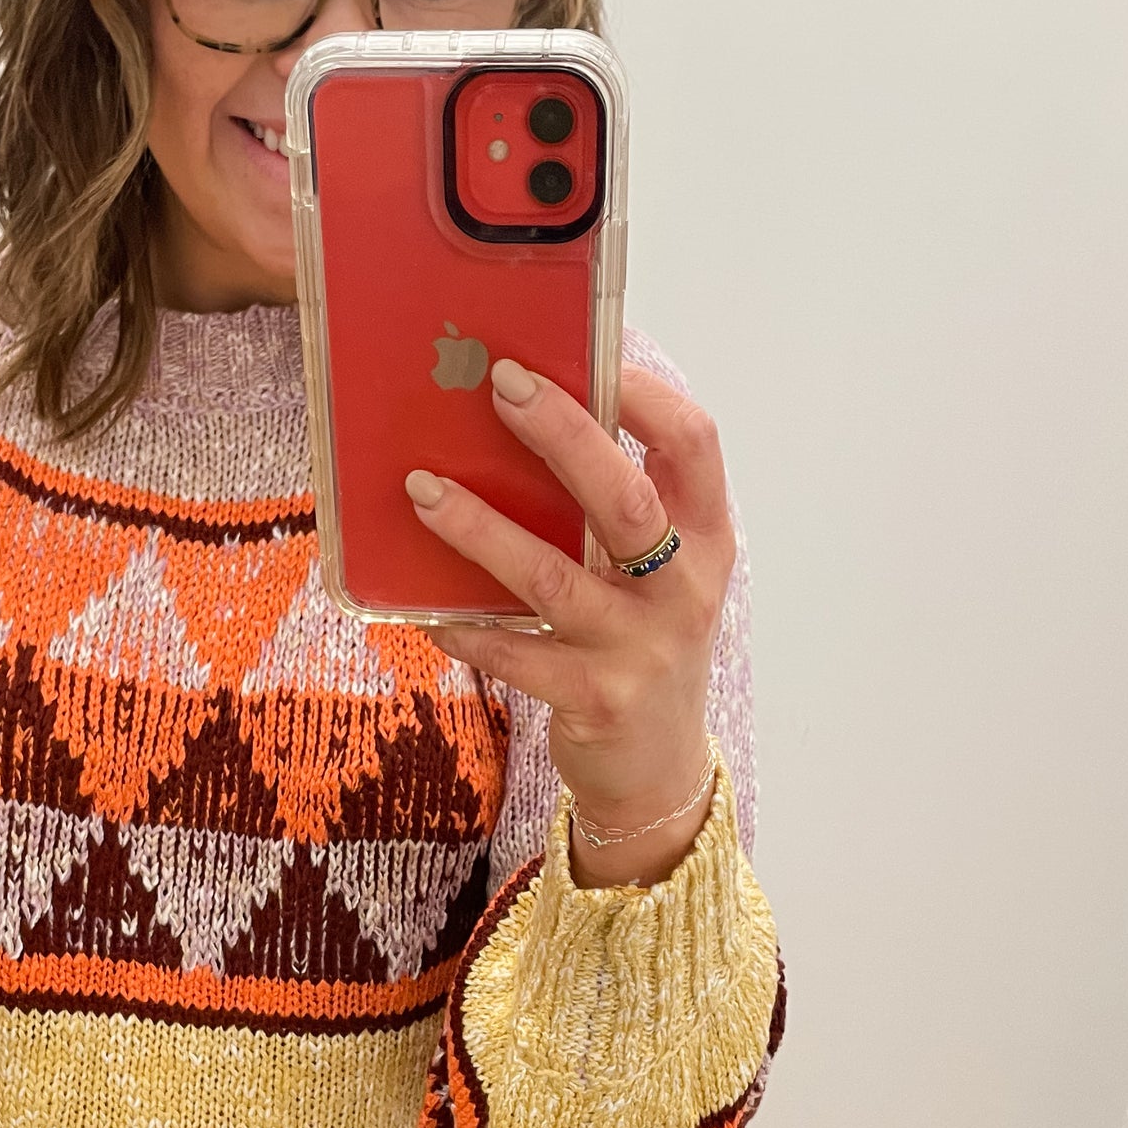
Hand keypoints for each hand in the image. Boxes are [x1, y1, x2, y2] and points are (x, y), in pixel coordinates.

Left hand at [406, 358, 734, 888]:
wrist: (658, 771)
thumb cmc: (644, 648)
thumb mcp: (657, 576)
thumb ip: (618, 511)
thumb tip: (534, 419)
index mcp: (704, 540)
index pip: (694, 446)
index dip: (647, 396)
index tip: (594, 355)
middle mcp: (682, 589)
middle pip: (622, 497)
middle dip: (561, 434)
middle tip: (499, 387)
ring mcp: (639, 647)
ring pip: (551, 576)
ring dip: (480, 529)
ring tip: (423, 490)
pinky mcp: (594, 699)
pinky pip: (515, 654)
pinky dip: (468, 628)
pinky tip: (428, 611)